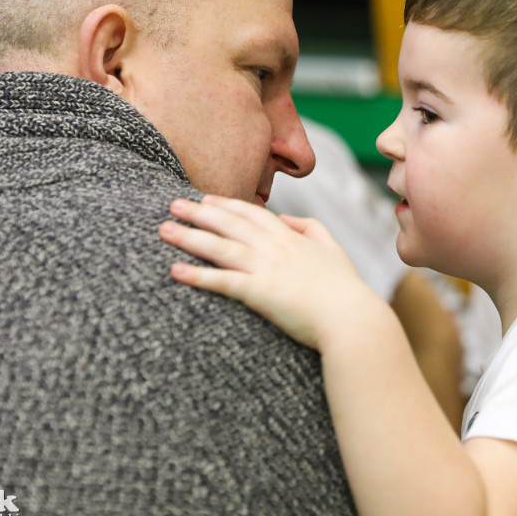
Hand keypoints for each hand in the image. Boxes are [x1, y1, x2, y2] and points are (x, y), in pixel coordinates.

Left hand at [159, 195, 384, 349]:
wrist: (352, 318)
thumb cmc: (345, 288)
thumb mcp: (333, 248)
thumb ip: (311, 227)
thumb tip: (286, 218)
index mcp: (290, 237)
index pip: (252, 212)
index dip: (226, 203)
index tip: (205, 197)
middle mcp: (274, 247)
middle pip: (229, 223)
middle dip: (199, 212)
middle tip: (174, 204)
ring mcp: (266, 268)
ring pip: (220, 247)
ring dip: (189, 237)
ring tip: (165, 230)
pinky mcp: (259, 293)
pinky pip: (222, 281)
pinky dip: (197, 275)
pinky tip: (176, 270)